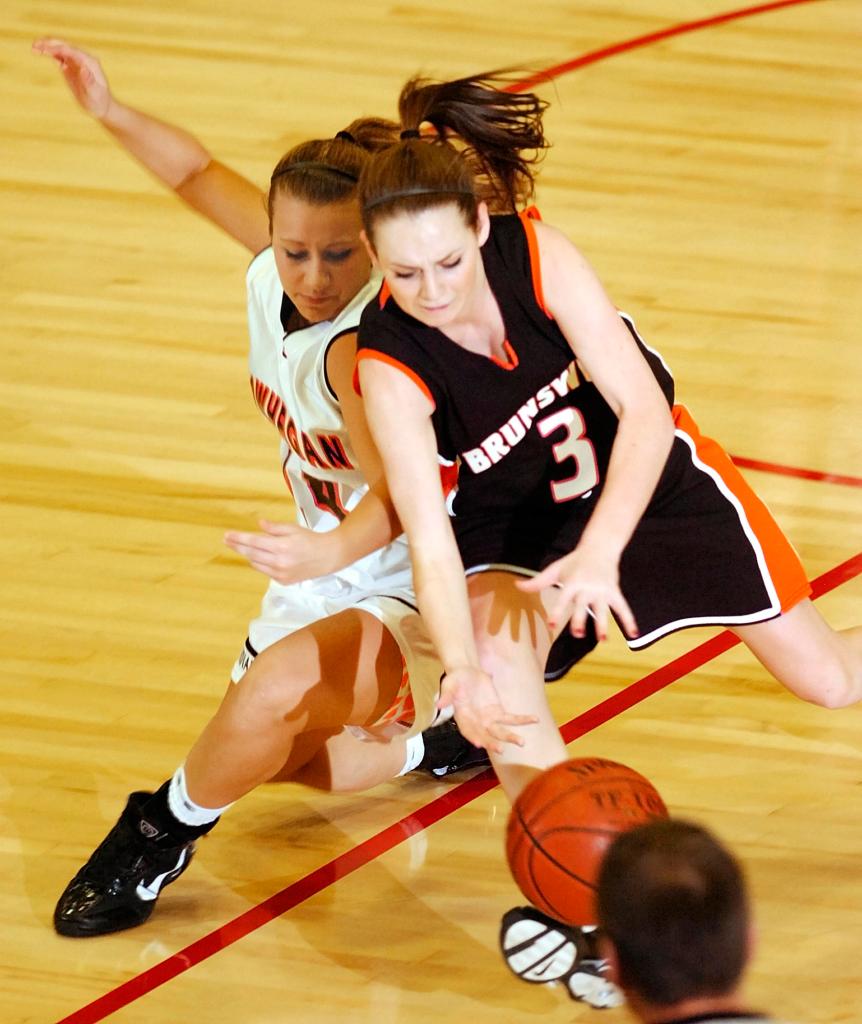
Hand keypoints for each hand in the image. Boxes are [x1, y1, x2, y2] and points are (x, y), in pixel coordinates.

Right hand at [32, 38, 112, 118]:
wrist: (101, 106)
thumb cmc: (100, 101)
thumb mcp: (95, 93)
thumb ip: (90, 81)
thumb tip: (84, 69)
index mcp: (89, 62)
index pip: (71, 51)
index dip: (58, 48)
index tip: (45, 50)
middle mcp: (83, 58)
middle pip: (64, 46)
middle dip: (49, 44)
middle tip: (35, 45)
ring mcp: (76, 62)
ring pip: (59, 50)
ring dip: (47, 47)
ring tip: (34, 48)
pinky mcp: (70, 67)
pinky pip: (58, 56)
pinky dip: (49, 53)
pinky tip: (39, 52)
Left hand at [224, 519, 334, 584]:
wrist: (328, 556)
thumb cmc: (311, 540)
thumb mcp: (293, 529)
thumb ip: (274, 528)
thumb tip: (259, 525)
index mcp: (281, 546)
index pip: (253, 541)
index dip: (238, 538)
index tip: (227, 535)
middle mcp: (279, 561)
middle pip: (251, 553)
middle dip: (237, 546)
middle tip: (227, 540)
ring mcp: (280, 573)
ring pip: (256, 564)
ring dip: (247, 555)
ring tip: (241, 547)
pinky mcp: (283, 581)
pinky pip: (265, 571)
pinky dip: (259, 563)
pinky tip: (258, 557)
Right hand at [438, 666, 537, 753]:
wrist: (467, 672)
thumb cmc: (455, 680)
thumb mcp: (449, 685)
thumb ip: (446, 695)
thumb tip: (438, 704)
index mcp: (463, 719)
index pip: (468, 731)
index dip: (473, 738)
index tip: (479, 744)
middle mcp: (476, 723)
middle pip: (486, 735)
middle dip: (493, 742)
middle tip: (501, 749)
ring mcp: (489, 719)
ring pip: (501, 731)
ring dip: (511, 736)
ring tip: (522, 742)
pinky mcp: (499, 712)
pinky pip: (512, 718)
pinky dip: (523, 720)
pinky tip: (534, 720)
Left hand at [517, 547, 637, 641]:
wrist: (599, 548)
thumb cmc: (574, 561)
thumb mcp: (554, 570)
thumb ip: (537, 582)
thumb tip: (517, 585)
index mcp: (572, 583)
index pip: (563, 599)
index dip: (557, 612)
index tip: (552, 624)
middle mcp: (587, 588)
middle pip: (583, 606)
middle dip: (581, 620)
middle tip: (578, 634)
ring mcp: (602, 591)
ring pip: (603, 610)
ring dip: (603, 624)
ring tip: (603, 639)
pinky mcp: (614, 592)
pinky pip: (623, 607)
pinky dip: (629, 620)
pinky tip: (633, 634)